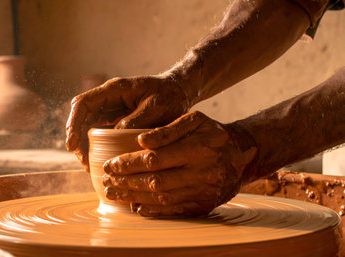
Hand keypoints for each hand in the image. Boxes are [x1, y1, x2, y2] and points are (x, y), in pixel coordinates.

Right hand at [66, 75, 190, 171]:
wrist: (179, 92)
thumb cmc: (169, 96)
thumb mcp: (157, 107)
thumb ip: (137, 120)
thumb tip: (116, 135)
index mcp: (114, 90)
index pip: (83, 103)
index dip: (74, 123)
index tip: (72, 144)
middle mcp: (108, 99)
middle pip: (81, 117)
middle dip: (77, 139)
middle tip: (83, 162)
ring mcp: (111, 110)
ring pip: (88, 127)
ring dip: (85, 145)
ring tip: (89, 166)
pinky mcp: (116, 121)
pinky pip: (100, 133)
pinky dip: (96, 147)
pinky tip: (100, 162)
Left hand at [102, 111, 256, 216]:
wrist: (241, 156)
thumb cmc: (212, 134)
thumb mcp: (195, 120)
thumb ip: (168, 129)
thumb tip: (141, 141)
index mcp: (197, 148)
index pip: (154, 159)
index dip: (128, 164)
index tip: (110, 164)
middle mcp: (201, 172)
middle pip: (155, 181)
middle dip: (125, 182)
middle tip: (106, 181)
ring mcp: (202, 192)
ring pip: (161, 198)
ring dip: (133, 197)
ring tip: (113, 193)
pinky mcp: (203, 206)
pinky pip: (174, 211)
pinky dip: (152, 210)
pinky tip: (135, 206)